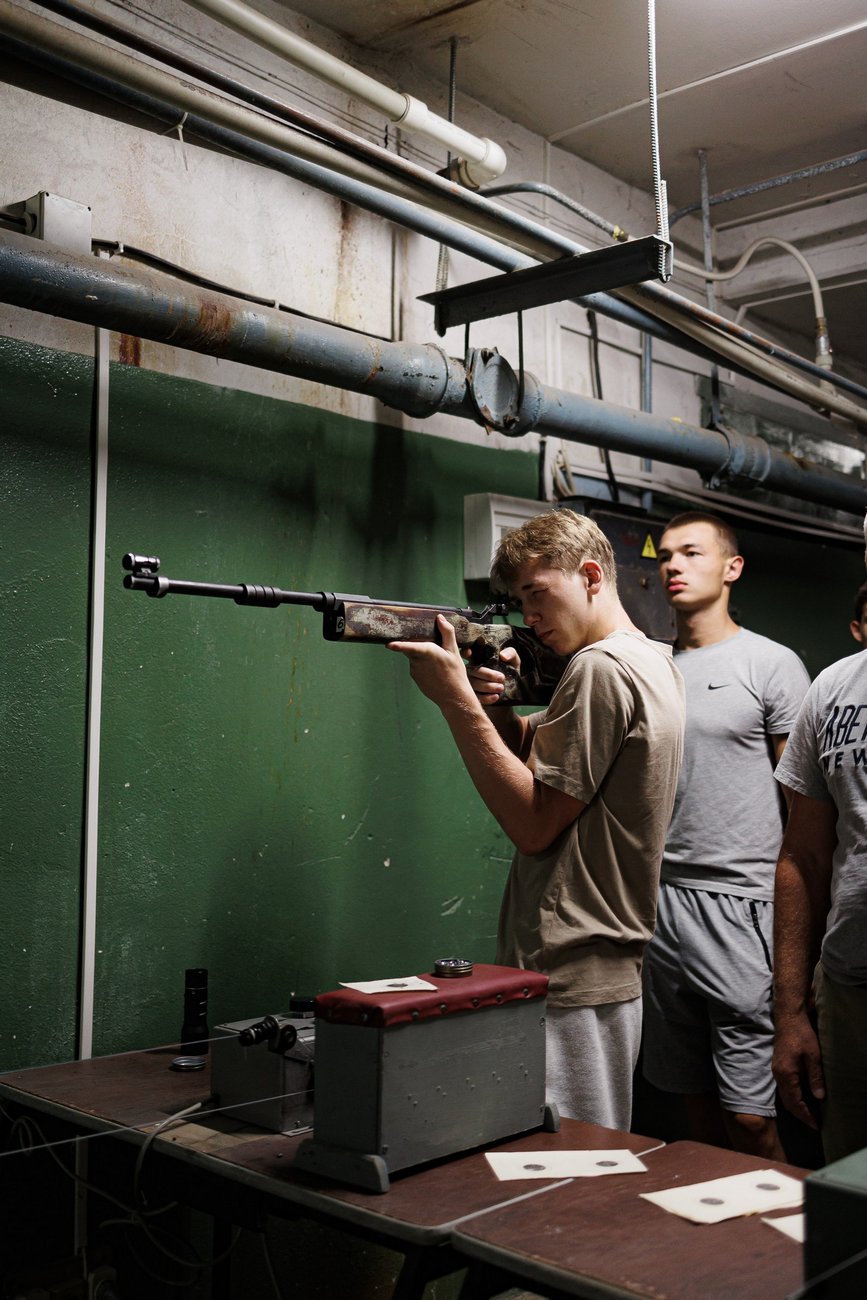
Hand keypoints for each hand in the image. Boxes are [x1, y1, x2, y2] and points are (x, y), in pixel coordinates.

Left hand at [388, 615, 477, 710]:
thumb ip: (447, 632)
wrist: (454, 696)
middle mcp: (418, 661)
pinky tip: (434, 671)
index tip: (389, 645)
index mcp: (428, 653)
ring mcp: (414, 670)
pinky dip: (422, 665)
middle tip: (433, 646)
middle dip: (417, 643)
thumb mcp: (454, 651)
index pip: (410, 647)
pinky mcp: (414, 677)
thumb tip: (440, 618)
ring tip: (437, 663)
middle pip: (411, 646)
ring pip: (413, 656)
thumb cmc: (455, 674)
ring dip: (421, 655)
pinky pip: (415, 666)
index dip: (399, 645)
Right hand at [466, 645, 519, 705]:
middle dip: (487, 674)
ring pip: (473, 684)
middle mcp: (472, 671)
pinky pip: (476, 697)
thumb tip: (502, 656)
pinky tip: (496, 697)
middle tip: (502, 678)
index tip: (470, 654)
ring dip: (488, 686)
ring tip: (501, 688)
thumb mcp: (513, 662)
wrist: (512, 694)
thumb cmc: (510, 673)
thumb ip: (511, 653)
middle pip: (473, 671)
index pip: (466, 653)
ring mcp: (471, 684)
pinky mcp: (474, 697)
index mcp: (478, 659)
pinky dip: (486, 697)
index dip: (465, 652)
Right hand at [772, 1012, 824, 1129]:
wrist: (788, 1018)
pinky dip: (792, 1097)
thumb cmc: (802, 1035)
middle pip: (787, 1102)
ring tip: (809, 1113)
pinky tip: (802, 1096)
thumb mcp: (813, 1056)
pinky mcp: (778, 1066)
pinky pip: (784, 1087)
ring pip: (785, 1095)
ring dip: (796, 1106)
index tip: (816, 1125)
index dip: (805, 1115)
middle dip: (800, 1114)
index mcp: (786, 1075)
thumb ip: (815, 1077)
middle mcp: (778, 1075)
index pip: (795, 1102)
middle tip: (813, 1123)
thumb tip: (819, 1097)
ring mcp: (776, 1070)